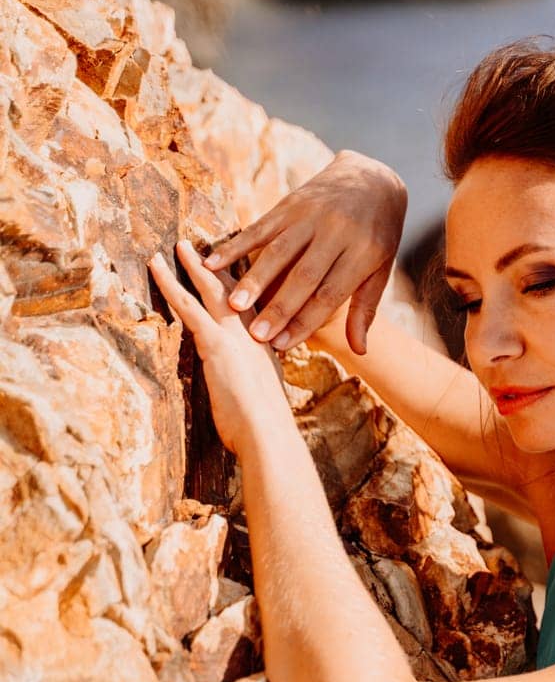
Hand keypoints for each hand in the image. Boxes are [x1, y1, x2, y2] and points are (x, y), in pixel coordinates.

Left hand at [149, 238, 289, 456]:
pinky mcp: (216, 343)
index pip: (255, 308)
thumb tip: (243, 399)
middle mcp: (256, 335)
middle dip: (222, 266)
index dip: (244, 287)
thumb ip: (250, 391)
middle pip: (237, 291)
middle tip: (208, 246)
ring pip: (212, 290)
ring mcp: (237, 336)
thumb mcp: (261, 404)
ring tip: (180, 245)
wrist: (269, 436)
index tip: (236, 268)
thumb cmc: (265, 431)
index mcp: (268, 348)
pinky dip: (171, 284)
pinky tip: (157, 266)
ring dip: (194, 265)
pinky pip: (188, 305)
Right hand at [201, 149, 407, 356]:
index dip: (305, 321)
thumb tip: (358, 351)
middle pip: (302, 276)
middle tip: (256, 335)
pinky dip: (235, 245)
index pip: (329, 294)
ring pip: (278, 251)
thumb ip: (366, 308)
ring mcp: (310, 215)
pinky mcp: (290, 203)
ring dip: (254, 279)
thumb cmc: (377, 235)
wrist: (373, 179)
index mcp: (362, 253)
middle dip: (278, 308)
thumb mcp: (381, 269)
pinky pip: (259, 226)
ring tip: (233, 304)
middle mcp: (335, 232)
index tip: (282, 345)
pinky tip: (214, 262)